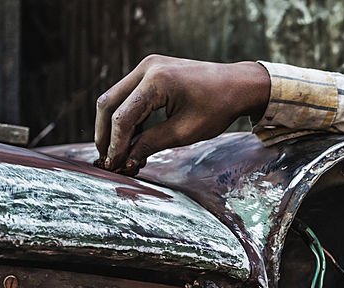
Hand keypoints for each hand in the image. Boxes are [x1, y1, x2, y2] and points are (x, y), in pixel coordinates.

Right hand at [94, 55, 270, 174]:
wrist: (239, 85)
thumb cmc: (218, 108)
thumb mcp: (186, 131)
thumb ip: (153, 143)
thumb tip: (126, 160)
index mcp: (156, 81)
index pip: (123, 117)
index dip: (116, 145)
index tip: (114, 165)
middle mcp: (146, 67)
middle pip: (108, 103)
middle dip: (105, 134)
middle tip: (107, 159)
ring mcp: (147, 66)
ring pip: (115, 98)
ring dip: (114, 126)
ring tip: (119, 153)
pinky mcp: (151, 70)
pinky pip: (129, 94)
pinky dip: (127, 116)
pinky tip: (133, 139)